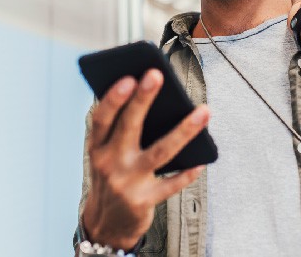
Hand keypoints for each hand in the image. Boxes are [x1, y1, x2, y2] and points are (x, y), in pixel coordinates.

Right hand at [81, 69, 209, 249]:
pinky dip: (187, 173)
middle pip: (129, 127)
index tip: (128, 77)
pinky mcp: (144, 201)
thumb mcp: (106, 155)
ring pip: (160, 152)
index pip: (102, 118)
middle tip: (157, 75)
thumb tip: (152, 98)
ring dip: (184, 130)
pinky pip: (171, 184)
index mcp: (97, 148)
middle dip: (143, 100)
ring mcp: (127, 183)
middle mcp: (109, 163)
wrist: (107, 225)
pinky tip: (201, 160)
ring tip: (204, 112)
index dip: (113, 98)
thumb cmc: (112, 178)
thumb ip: (121, 131)